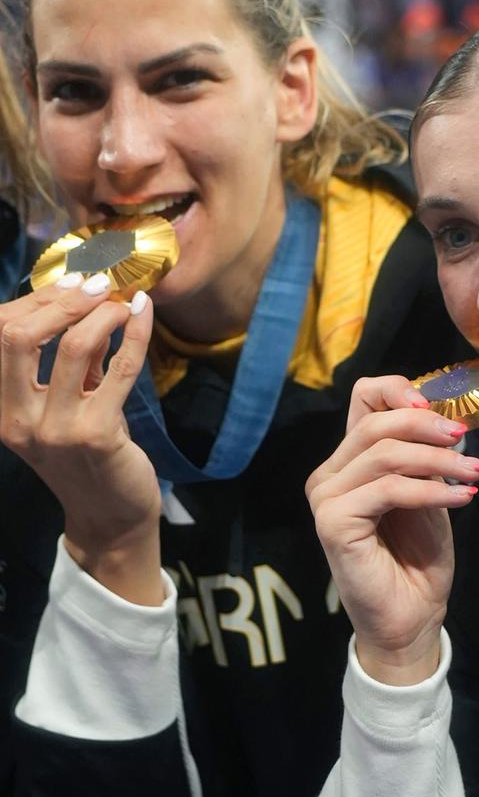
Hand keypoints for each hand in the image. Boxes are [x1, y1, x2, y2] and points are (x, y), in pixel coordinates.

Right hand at [0, 275, 162, 602]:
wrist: (110, 514)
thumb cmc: (88, 454)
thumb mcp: (64, 406)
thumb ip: (65, 364)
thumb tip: (83, 300)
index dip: (35, 301)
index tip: (71, 283)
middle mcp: (15, 420)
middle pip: (16, 336)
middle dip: (60, 300)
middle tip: (96, 285)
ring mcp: (54, 430)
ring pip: (73, 346)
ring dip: (104, 313)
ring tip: (124, 302)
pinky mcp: (97, 434)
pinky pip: (121, 367)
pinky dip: (136, 333)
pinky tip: (144, 315)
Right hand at [305, 375, 478, 684]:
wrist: (412, 615)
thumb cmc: (418, 555)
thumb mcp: (428, 491)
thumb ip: (424, 454)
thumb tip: (443, 417)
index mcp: (349, 460)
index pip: (362, 397)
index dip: (398, 390)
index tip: (437, 406)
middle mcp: (329, 474)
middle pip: (376, 423)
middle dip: (428, 427)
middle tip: (465, 440)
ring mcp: (326, 498)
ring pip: (386, 455)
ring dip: (439, 461)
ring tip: (474, 475)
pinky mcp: (333, 523)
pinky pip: (389, 490)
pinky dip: (433, 490)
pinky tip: (463, 498)